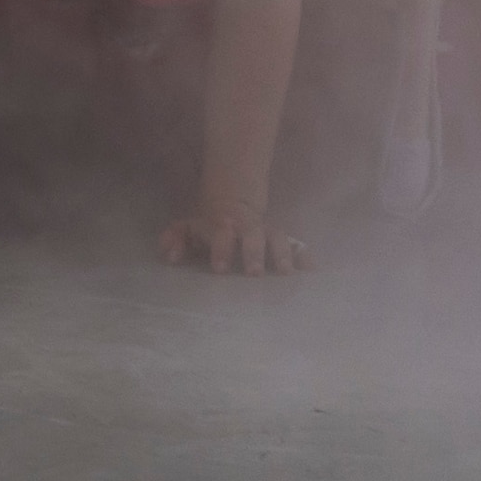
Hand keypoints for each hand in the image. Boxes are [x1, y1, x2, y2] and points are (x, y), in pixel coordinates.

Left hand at [159, 199, 311, 275]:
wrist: (234, 207)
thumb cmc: (208, 230)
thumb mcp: (188, 230)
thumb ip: (176, 239)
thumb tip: (169, 255)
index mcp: (224, 228)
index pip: (222, 234)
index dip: (221, 248)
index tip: (219, 268)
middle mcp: (248, 230)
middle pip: (254, 236)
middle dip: (254, 252)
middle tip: (254, 273)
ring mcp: (267, 235)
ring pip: (278, 239)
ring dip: (282, 254)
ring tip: (286, 273)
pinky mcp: (284, 244)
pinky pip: (298, 247)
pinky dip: (304, 256)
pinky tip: (312, 269)